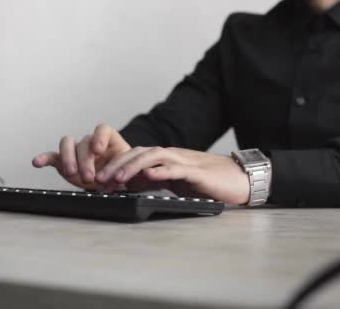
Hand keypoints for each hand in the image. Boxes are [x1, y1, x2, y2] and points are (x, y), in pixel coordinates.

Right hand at [32, 124, 130, 189]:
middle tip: (90, 177)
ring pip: (67, 145)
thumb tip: (141, 172)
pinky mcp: (64, 162)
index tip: (99, 151)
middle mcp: (91, 142)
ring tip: (71, 174)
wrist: (115, 185)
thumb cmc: (124, 176)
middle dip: (85, 159)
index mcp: (109, 140)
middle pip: (83, 141)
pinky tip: (37, 162)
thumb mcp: (131, 171)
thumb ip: (132, 170)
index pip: (102, 129)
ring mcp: (76, 151)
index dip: (99, 138)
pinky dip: (44, 158)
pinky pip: (53, 157)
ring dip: (68, 159)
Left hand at [95, 147, 251, 204]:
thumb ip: (156, 180)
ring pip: (153, 157)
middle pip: (139, 153)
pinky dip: (161, 171)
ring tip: (117, 179)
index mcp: (166, 159)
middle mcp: (172, 156)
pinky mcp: (198, 173)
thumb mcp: (177, 183)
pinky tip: (148, 177)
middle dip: (117, 166)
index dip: (116, 166)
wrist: (240, 180)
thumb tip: (133, 185)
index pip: (135, 157)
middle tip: (99, 179)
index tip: (99, 180)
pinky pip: (176, 169)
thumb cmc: (209, 183)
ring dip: (133, 167)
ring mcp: (185, 162)